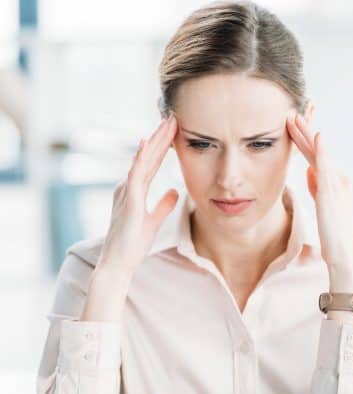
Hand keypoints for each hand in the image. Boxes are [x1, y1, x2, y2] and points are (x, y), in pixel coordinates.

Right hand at [97, 114, 179, 275]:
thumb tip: (175, 191)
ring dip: (155, 140)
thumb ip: (164, 204)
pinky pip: (136, 174)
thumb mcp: (155, 220)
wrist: (119, 263)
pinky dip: (141, 157)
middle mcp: (128, 186)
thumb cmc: (133, 244)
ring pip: (142, 159)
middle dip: (160, 137)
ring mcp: (127, 191)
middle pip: (147, 156)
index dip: (163, 146)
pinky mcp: (128, 200)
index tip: (175, 131)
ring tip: (167, 123)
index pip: (151, 163)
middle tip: (173, 118)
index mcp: (134, 190)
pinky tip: (147, 143)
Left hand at [286, 108, 352, 291]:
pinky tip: (318, 137)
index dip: (303, 139)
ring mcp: (336, 184)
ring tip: (296, 118)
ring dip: (308, 134)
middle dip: (304, 130)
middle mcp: (337, 178)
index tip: (292, 124)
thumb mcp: (323, 204)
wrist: (344, 253)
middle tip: (291, 113)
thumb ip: (317, 185)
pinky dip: (322, 151)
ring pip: (319, 154)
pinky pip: (326, 167)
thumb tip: (309, 170)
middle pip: (317, 150)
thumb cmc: (334, 232)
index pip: (316, 155)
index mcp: (333, 181)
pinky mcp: (332, 193)